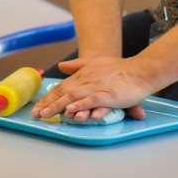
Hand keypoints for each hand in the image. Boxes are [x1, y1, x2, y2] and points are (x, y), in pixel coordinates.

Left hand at [30, 56, 149, 121]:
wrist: (140, 70)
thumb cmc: (119, 69)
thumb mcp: (96, 63)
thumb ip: (78, 65)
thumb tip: (61, 66)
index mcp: (83, 74)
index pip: (62, 86)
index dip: (49, 97)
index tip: (38, 107)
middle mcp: (87, 79)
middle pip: (64, 91)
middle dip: (49, 103)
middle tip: (37, 113)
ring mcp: (97, 86)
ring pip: (74, 96)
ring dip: (59, 105)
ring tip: (47, 113)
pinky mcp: (108, 94)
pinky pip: (91, 100)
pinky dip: (81, 105)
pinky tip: (71, 110)